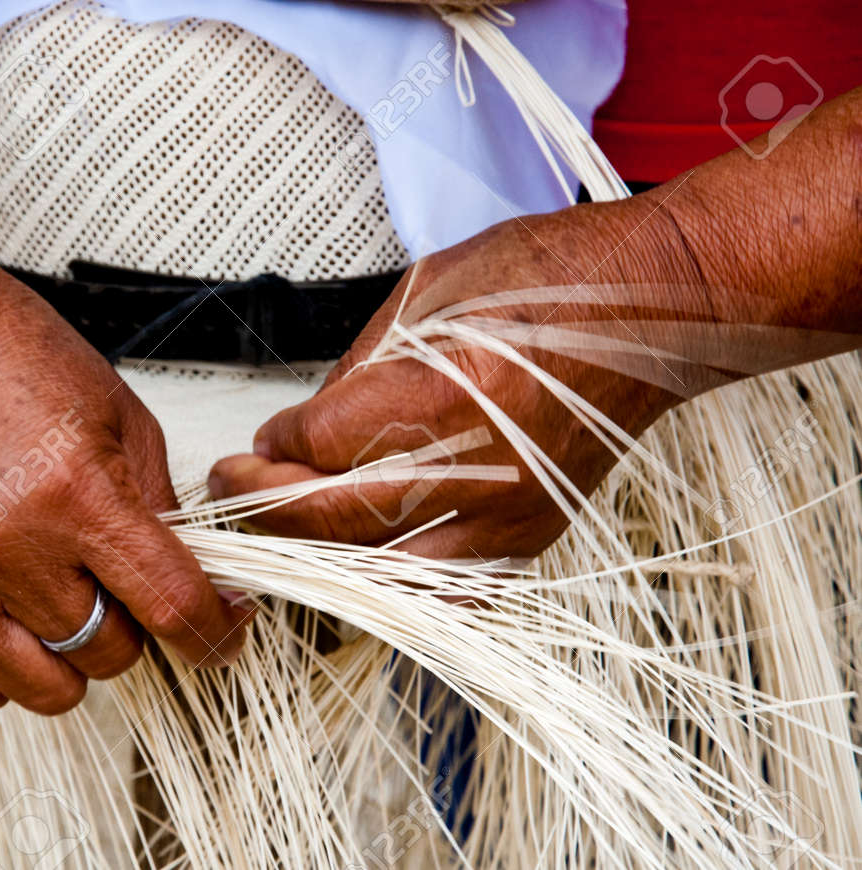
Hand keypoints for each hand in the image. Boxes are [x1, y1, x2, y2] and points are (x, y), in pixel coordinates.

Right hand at [0, 270, 249, 713]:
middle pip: (111, 651)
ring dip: (78, 660)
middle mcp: (9, 545)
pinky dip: (14, 673)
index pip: (168, 603)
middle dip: (136, 628)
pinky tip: (23, 625)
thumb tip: (196, 577)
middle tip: (125, 585)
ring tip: (74, 606)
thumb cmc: (6, 358)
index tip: (222, 636)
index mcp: (75, 492)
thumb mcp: (120, 414)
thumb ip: (159, 506)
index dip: (211, 634)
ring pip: (47, 686)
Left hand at [209, 198, 703, 558]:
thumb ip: (359, 365)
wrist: (655, 309)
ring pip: (381, 570)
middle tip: (229, 489)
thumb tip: (305, 425)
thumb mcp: (432, 287)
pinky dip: (389, 580)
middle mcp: (481, 468)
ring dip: (314, 552)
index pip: (325, 444)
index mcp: (450, 390)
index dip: (276, 444)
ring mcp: (510, 514)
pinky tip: (356, 558)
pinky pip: (444, 590)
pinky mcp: (530, 537)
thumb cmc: (551, 279)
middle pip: (338, 517)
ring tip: (277, 527)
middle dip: (264, 505)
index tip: (256, 440)